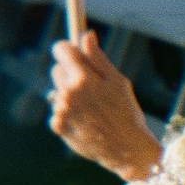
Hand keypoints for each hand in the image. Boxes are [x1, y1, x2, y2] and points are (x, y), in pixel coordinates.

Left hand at [48, 31, 161, 180]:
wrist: (127, 150)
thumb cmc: (127, 113)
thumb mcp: (118, 82)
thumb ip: (98, 58)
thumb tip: (86, 34)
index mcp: (83, 78)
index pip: (61, 49)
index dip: (68, 49)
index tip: (74, 54)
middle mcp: (68, 93)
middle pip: (57, 70)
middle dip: (71, 74)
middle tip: (91, 88)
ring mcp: (61, 111)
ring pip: (57, 92)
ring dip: (69, 96)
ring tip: (91, 109)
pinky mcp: (57, 126)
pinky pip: (57, 111)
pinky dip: (68, 115)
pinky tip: (86, 122)